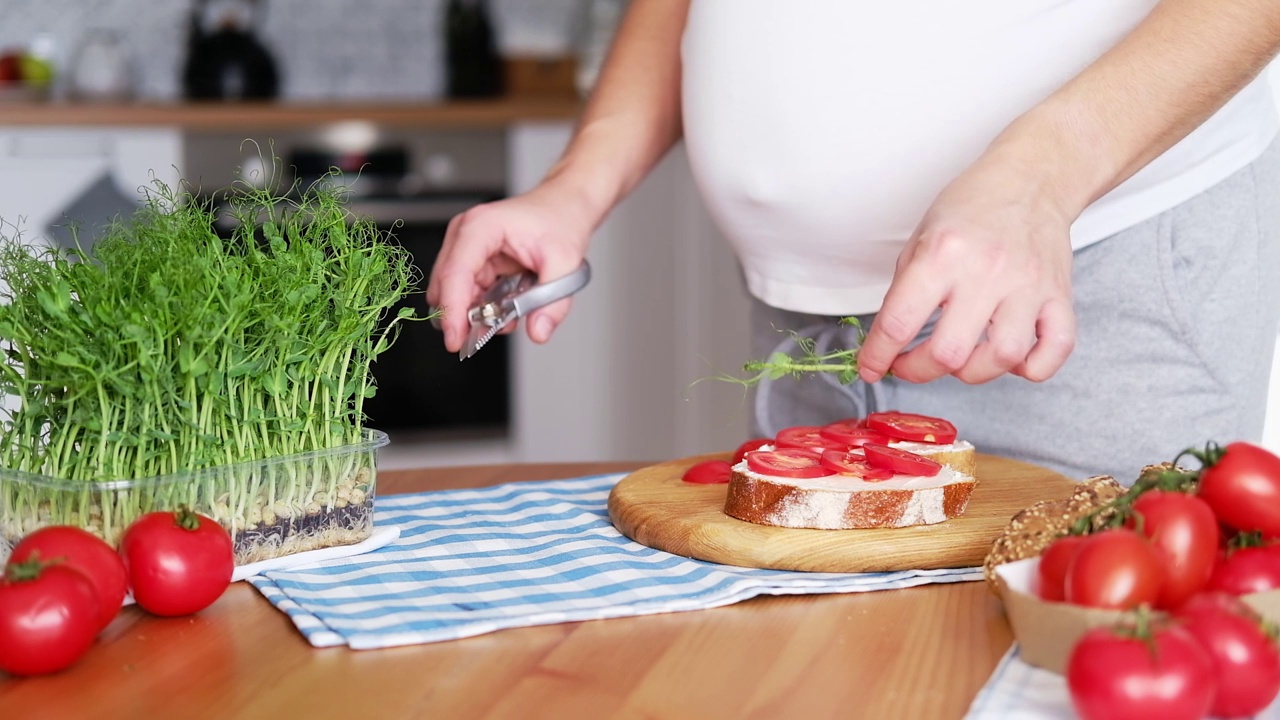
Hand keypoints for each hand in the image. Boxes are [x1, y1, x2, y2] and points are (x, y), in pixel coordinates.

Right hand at [427, 181, 596, 352]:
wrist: (565, 207)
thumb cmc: (561, 221)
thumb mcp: (566, 264)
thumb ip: (552, 302)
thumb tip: (537, 331)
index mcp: (482, 226)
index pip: (455, 273)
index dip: (452, 309)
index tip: (454, 339)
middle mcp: (466, 233)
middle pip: (448, 284)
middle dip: (463, 315)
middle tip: (486, 334)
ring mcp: (466, 246)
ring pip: (456, 291)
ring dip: (476, 311)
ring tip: (506, 316)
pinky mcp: (473, 259)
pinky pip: (468, 291)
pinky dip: (482, 306)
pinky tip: (504, 309)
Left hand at [857, 152, 1077, 384]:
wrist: (1032, 179)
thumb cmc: (973, 206)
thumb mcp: (921, 237)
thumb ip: (905, 289)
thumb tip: (889, 340)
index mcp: (942, 254)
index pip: (899, 323)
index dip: (878, 357)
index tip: (872, 368)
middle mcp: (986, 272)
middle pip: (949, 353)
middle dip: (919, 370)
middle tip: (910, 364)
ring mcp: (1028, 286)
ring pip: (1002, 359)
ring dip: (973, 373)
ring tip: (960, 359)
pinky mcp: (1059, 296)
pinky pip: (1055, 350)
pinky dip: (1032, 368)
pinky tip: (1011, 359)